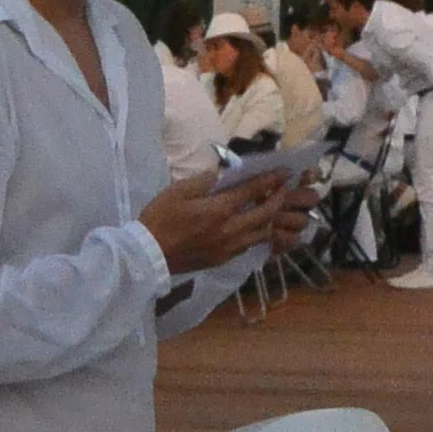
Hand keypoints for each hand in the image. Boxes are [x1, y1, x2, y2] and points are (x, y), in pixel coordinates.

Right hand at [141, 176, 304, 276]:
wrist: (148, 255)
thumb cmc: (160, 219)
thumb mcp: (178, 191)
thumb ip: (205, 180)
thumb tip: (224, 173)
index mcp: (219, 209)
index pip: (253, 191)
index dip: (272, 180)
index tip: (285, 172)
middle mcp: (231, 229)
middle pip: (266, 214)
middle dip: (279, 199)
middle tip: (284, 188)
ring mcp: (229, 247)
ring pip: (262, 233)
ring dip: (272, 219)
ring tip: (274, 207)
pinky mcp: (223, 259)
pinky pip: (249, 246)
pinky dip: (259, 234)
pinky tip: (257, 227)